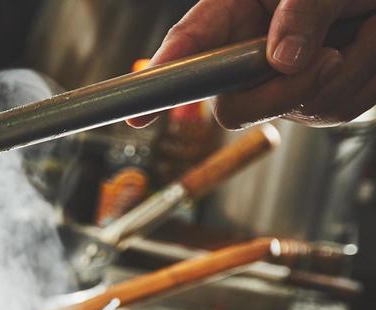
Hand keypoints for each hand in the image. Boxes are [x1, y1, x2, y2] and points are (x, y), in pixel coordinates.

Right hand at [137, 0, 375, 127]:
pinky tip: (369, 43)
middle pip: (236, 106)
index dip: (159, 82)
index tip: (139, 115)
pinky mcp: (317, 98)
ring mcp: (282, 81)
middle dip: (287, 92)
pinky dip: (366, 79)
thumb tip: (283, 60)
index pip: (186, 49)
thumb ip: (301, 12)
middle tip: (330, 57)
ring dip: (349, 70)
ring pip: (300, 110)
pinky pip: (336, 111)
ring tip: (366, 26)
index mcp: (235, 11)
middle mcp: (251, 53)